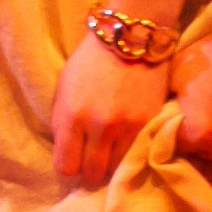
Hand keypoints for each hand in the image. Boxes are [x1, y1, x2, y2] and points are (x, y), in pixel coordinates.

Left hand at [52, 34, 169, 188]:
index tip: (72, 159)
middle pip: (92, 173)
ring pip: (116, 167)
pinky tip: (125, 138)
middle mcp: (99, 126)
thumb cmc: (90, 61)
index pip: (66, 166)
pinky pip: (136, 153)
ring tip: (109, 148)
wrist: (131, 38)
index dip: (68, 166)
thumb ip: (63, 122)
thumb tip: (66, 152)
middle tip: (91, 157)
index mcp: (72, 116)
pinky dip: (130, 150)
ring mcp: (127, 126)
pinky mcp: (149, 123)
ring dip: (111, 161)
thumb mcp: (64, 88)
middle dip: (89, 169)